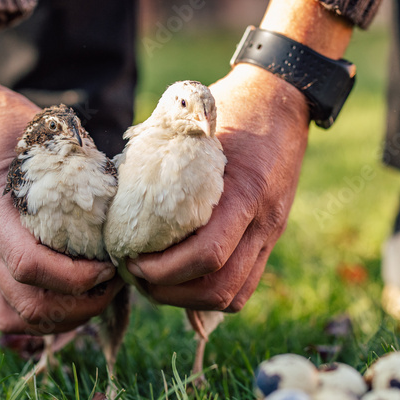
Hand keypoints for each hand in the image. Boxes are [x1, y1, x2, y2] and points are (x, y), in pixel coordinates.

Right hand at [0, 9, 119, 333]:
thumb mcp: (40, 130)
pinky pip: (2, 306)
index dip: (76, 276)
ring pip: (11, 316)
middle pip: (25, 303)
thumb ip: (77, 161)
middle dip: (77, 306)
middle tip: (113, 284)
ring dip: (58, 318)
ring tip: (94, 296)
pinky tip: (68, 296)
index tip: (109, 264)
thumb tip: (124, 193)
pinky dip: (37, 314)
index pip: (30, 264)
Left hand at [125, 62, 310, 310]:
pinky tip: (181, 279)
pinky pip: (244, 286)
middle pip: (218, 286)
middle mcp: (264, 220)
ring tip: (153, 282)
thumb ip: (163, 157)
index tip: (131, 258)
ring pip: (232, 295)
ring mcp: (270, 233)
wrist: (283, 100)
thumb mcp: (195, 126)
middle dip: (169, 291)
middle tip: (135, 274)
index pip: (207, 255)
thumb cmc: (232, 108)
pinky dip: (209, 293)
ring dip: (187, 299)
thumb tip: (116, 190)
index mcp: (245, 191)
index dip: (163, 269)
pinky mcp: (270, 239)